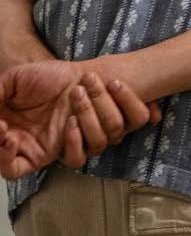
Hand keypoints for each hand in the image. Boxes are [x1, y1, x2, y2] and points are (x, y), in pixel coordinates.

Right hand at [0, 61, 160, 178]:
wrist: (70, 66)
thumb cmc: (41, 78)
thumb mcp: (12, 83)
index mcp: (31, 146)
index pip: (13, 169)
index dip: (6, 158)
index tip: (8, 134)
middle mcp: (63, 148)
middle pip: (73, 159)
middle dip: (74, 128)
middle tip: (71, 96)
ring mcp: (92, 137)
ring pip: (103, 141)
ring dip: (94, 109)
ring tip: (84, 85)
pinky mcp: (117, 121)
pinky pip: (132, 123)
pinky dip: (126, 103)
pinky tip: (113, 85)